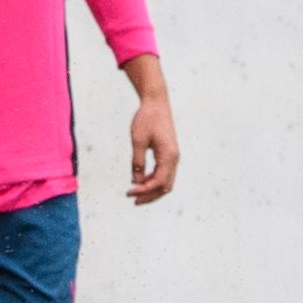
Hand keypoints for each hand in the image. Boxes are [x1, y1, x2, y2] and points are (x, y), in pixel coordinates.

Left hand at [127, 80, 180, 205]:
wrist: (156, 103)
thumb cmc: (147, 119)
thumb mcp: (138, 140)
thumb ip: (137, 161)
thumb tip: (135, 181)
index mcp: (169, 156)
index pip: (158, 182)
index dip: (143, 190)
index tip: (128, 192)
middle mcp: (174, 159)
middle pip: (165, 186)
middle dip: (150, 195)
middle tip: (133, 200)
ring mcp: (173, 157)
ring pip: (166, 181)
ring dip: (152, 189)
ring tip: (135, 193)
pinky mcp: (169, 154)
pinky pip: (163, 173)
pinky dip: (153, 180)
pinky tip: (140, 180)